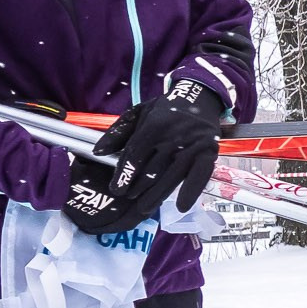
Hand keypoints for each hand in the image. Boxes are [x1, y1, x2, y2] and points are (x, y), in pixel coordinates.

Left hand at [67, 76, 226, 230]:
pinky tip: (181, 206)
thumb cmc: (164, 110)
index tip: (117, 189)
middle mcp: (174, 136)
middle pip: (153, 168)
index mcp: (154, 125)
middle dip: (138, 187)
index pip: (136, 153)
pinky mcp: (208, 152)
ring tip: (145, 209)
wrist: (198, 99)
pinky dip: (191, 191)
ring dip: (158, 195)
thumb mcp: (138, 113)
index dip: (125, 173)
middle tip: (129, 200)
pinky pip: (199, 175)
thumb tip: (98, 151)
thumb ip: (117, 132)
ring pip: (172, 175)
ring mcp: (193, 145)